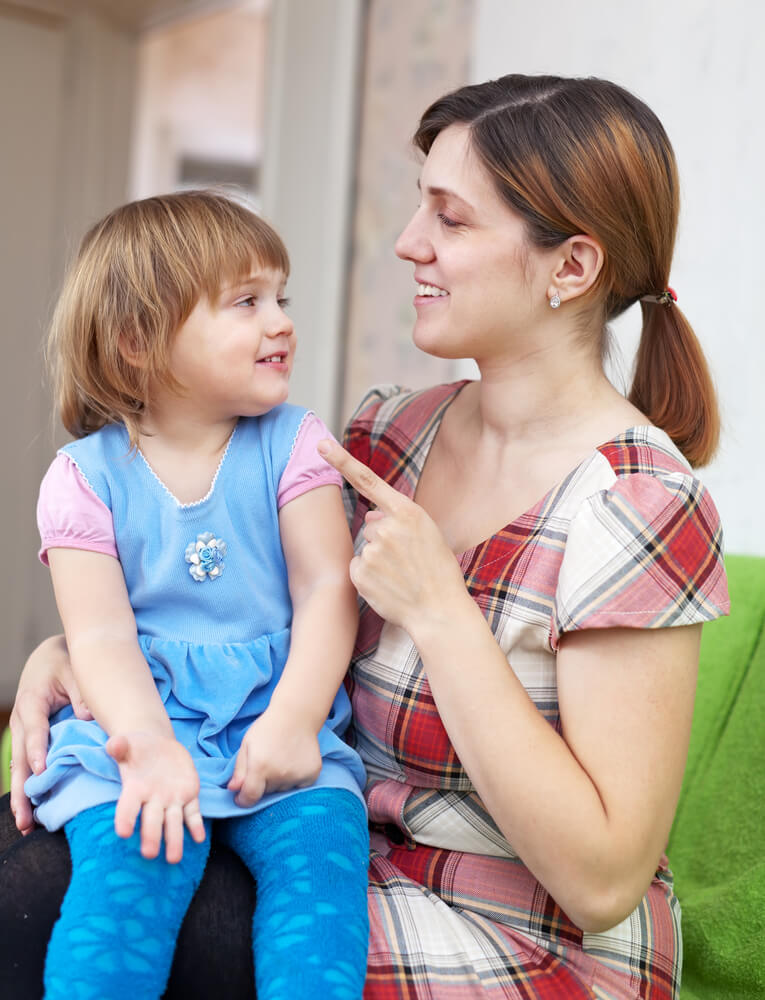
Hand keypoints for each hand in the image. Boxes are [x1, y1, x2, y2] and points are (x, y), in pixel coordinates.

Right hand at [10, 635, 92, 834]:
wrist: (49, 655)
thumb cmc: (65, 662)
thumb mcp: (74, 670)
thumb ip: (81, 692)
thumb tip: (86, 716)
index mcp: (32, 701)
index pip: (35, 729)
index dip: (37, 749)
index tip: (42, 770)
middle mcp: (21, 720)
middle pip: (20, 758)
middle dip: (23, 788)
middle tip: (26, 816)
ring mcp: (21, 731)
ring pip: (19, 767)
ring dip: (22, 795)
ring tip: (25, 823)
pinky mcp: (27, 738)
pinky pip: (25, 765)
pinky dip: (27, 786)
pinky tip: (30, 809)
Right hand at [106, 731, 205, 862]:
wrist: (157, 746)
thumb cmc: (136, 749)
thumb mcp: (128, 744)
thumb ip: (120, 746)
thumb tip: (113, 744)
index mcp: (134, 789)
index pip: (128, 807)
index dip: (125, 819)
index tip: (123, 833)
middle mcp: (153, 799)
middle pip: (152, 820)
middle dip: (151, 836)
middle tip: (149, 855)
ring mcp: (171, 799)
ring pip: (173, 822)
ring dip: (174, 840)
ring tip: (174, 859)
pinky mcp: (188, 795)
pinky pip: (193, 813)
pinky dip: (196, 825)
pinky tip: (199, 838)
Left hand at [228, 709, 321, 807]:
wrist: (296, 715)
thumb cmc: (268, 728)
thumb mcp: (247, 744)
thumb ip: (239, 769)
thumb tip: (233, 790)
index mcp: (260, 766)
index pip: (250, 797)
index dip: (243, 800)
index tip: (241, 797)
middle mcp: (279, 774)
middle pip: (267, 792)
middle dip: (262, 784)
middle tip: (266, 764)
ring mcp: (297, 775)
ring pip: (282, 789)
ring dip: (278, 781)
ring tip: (280, 761)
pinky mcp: (312, 774)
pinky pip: (299, 786)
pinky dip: (294, 779)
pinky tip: (293, 762)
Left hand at [317, 439, 465, 633]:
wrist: (439, 611)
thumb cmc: (437, 572)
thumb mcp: (428, 534)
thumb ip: (398, 518)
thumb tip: (369, 517)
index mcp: (408, 512)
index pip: (368, 480)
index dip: (342, 460)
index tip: (321, 445)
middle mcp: (387, 527)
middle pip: (371, 524)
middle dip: (383, 539)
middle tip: (408, 560)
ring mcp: (372, 550)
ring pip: (365, 547)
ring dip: (377, 559)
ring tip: (401, 575)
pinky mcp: (360, 573)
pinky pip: (358, 567)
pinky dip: (369, 577)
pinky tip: (389, 586)